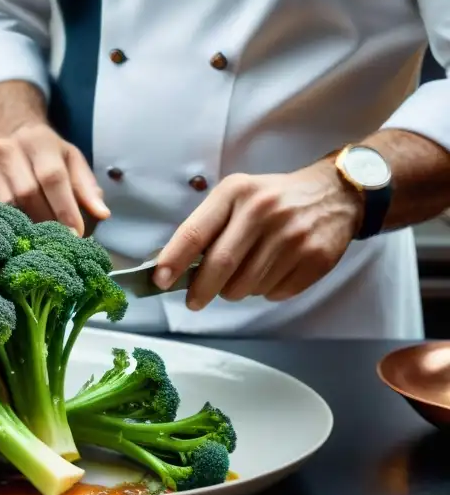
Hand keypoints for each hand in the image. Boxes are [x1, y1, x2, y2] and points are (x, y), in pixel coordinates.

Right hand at [0, 123, 109, 233]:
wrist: (10, 141)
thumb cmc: (46, 157)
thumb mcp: (71, 162)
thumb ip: (87, 188)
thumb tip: (101, 214)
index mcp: (37, 140)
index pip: (52, 176)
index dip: (65, 208)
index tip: (75, 233)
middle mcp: (6, 148)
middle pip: (28, 193)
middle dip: (47, 220)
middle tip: (58, 240)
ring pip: (7, 205)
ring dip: (25, 225)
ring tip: (39, 238)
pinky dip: (2, 226)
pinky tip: (14, 234)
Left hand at [154, 162, 364, 309]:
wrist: (334, 193)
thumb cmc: (271, 198)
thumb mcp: (237, 196)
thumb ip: (208, 226)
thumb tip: (172, 267)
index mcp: (236, 193)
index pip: (195, 232)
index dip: (173, 261)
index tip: (160, 281)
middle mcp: (263, 211)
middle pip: (221, 265)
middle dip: (201, 290)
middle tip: (193, 301)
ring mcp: (292, 236)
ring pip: (247, 285)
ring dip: (235, 291)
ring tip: (242, 277)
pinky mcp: (316, 258)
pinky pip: (275, 293)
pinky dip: (265, 292)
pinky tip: (271, 273)